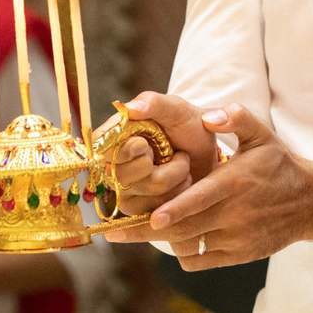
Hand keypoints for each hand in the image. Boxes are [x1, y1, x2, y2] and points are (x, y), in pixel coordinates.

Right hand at [108, 92, 219, 217]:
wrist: (209, 156)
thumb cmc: (189, 127)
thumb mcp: (177, 109)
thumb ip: (155, 103)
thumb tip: (130, 108)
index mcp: (114, 136)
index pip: (102, 148)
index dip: (126, 149)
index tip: (143, 143)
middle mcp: (112, 165)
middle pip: (123, 173)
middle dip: (158, 161)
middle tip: (170, 150)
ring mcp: (124, 190)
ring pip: (146, 188)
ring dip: (175, 173)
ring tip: (181, 162)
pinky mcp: (138, 210)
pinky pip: (157, 207)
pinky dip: (178, 191)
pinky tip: (181, 181)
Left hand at [108, 104, 312, 267]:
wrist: (310, 202)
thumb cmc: (279, 165)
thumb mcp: (262, 136)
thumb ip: (236, 119)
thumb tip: (209, 116)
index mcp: (235, 183)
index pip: (200, 200)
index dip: (174, 210)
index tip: (151, 215)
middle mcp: (234, 213)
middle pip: (184, 228)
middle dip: (146, 230)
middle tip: (115, 231)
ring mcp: (236, 237)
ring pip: (189, 244)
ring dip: (162, 240)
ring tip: (135, 232)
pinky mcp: (238, 255)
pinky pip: (200, 259)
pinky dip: (184, 252)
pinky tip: (175, 239)